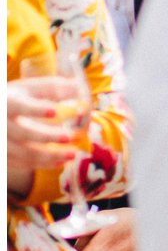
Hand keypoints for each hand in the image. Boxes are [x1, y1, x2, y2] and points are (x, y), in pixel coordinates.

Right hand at [8, 77, 81, 195]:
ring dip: (50, 156)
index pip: (19, 106)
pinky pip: (22, 164)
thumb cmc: (14, 99)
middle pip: (24, 133)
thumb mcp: (28, 89)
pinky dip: (42, 164)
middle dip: (49, 137)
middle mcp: (1, 123)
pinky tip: (61, 162)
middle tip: (71, 137)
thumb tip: (77, 86)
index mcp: (6, 102)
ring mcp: (1, 142)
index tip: (54, 111)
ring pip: (24, 153)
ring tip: (73, 154)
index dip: (35, 109)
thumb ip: (51, 88)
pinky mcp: (4, 156)